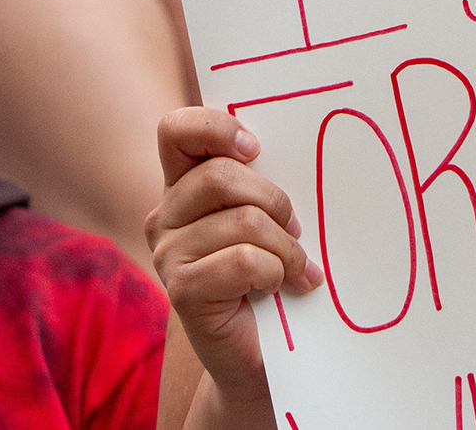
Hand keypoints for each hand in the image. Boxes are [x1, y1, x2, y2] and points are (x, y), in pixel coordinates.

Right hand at [148, 107, 319, 409]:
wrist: (256, 347)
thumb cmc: (270, 269)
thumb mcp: (267, 215)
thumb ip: (264, 180)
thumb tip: (311, 134)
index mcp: (184, 184)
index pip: (177, 130)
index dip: (216, 128)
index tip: (256, 148)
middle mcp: (164, 215)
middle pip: (221, 177)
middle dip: (274, 201)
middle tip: (294, 228)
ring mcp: (167, 254)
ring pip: (242, 222)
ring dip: (285, 246)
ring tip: (294, 265)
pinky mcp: (181, 290)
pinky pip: (243, 261)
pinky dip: (276, 272)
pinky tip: (278, 286)